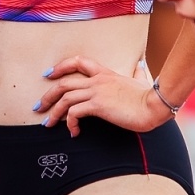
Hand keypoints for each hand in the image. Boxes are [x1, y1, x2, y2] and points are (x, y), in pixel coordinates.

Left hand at [37, 56, 172, 136]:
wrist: (154, 105)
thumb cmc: (149, 96)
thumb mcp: (141, 79)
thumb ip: (137, 71)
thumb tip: (140, 65)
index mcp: (105, 73)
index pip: (78, 61)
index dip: (60, 67)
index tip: (49, 75)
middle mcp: (97, 80)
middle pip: (64, 82)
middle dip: (48, 95)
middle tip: (40, 106)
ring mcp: (96, 92)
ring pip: (65, 98)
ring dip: (53, 112)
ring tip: (48, 123)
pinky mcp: (98, 105)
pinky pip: (74, 113)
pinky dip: (69, 123)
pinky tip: (73, 132)